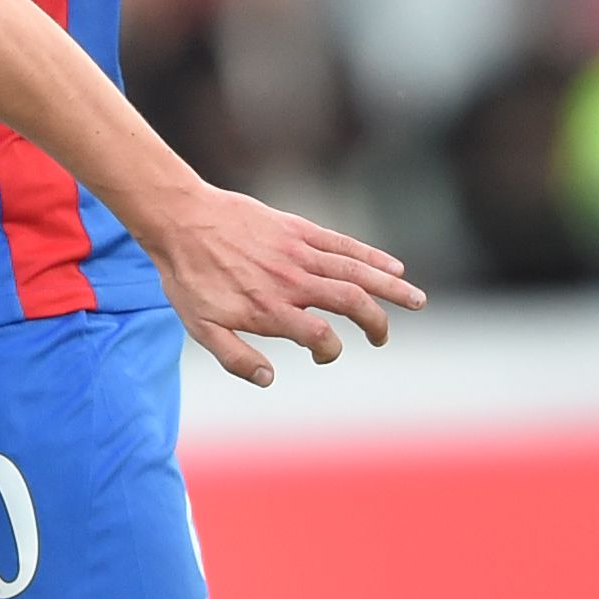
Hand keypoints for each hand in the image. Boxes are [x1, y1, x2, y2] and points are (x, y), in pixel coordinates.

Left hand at [148, 183, 422, 385]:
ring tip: (416, 301)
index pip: (320, 336)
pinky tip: (393, 267)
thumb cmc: (189, 278)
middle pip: (351, 302)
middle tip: (382, 338)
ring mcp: (299, 252)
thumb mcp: (201, 328)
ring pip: (356, 271)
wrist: (181, 220)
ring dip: (391, 288)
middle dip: (376, 322)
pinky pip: (342, 244)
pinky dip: (372, 255)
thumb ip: (236, 358)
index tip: (324, 353)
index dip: (330, 350)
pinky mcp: (299, 229)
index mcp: (270, 309)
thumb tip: (269, 379)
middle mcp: (292, 281)